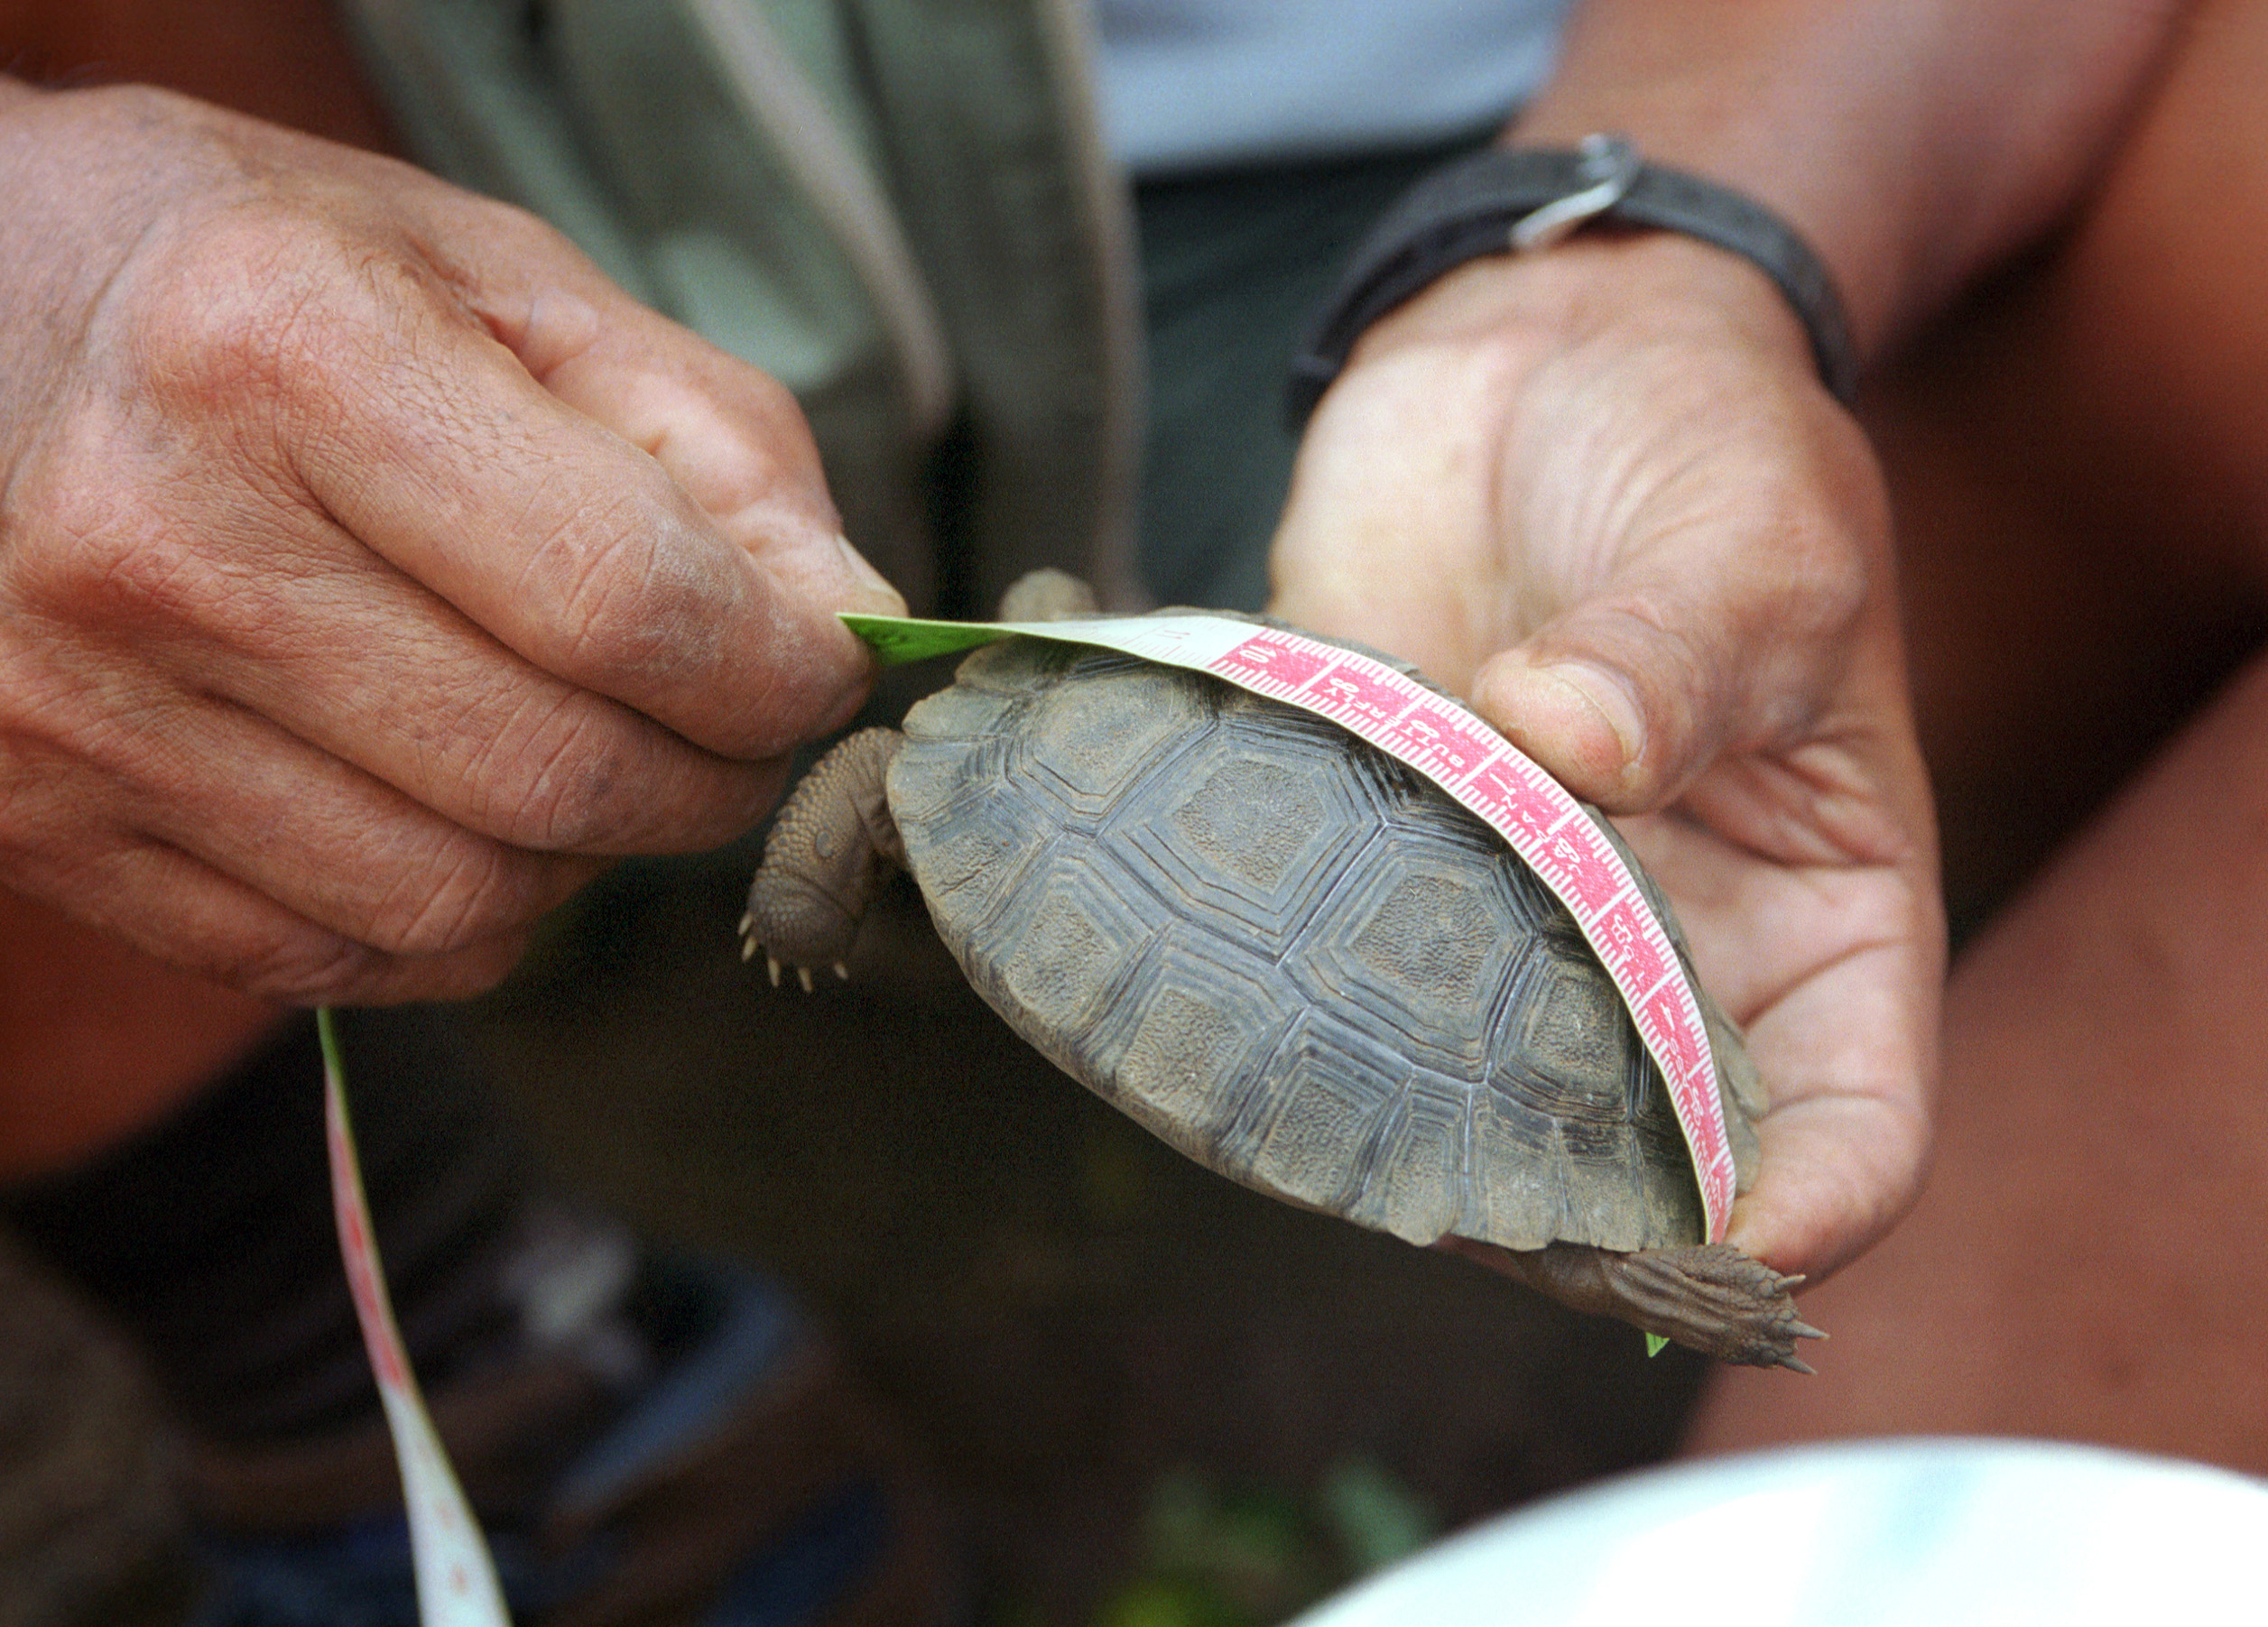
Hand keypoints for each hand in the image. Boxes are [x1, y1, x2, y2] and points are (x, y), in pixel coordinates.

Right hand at [0, 84, 902, 1004]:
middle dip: (718, 774)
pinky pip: (344, 960)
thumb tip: (847, 611)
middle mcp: (161, 547)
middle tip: (737, 719)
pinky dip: (466, 918)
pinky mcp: (45, 825)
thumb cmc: (238, 275)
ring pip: (469, 901)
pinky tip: (466, 808)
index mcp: (282, 352)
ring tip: (594, 748)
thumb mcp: (482, 271)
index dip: (781, 668)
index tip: (820, 663)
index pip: (628, 602)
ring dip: (593, 856)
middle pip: (565, 776)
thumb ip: (698, 431)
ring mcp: (82, 711)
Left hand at [1268, 234, 1944, 1285]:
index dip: (1798, 1214)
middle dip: (1562, 1206)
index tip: (1707, 1244)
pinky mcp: (1377, 844)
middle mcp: (1667, 948)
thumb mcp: (1748, 540)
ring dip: (1400, 1114)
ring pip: (1466, 1084)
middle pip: (1637, 1150)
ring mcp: (1509, 910)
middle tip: (1462, 1206)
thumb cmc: (1704, 441)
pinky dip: (1281, 995)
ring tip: (1321, 1116)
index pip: (1849, 1128)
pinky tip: (1216, 1000)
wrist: (1541, 344)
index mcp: (1819, 914)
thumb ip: (1674, 656)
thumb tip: (1564, 744)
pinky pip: (1332, 960)